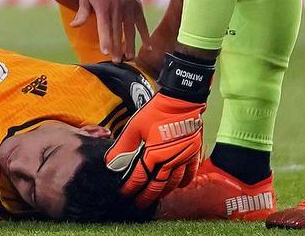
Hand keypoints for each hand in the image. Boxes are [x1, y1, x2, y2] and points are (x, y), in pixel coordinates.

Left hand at [73, 0, 149, 61]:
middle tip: (116, 61)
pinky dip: (146, 35)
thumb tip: (73, 26)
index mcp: (103, 7)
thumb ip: (82, 13)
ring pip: (130, 30)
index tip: (105, 52)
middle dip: (117, 47)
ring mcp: (129, 8)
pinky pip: (142, 23)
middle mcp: (117, 8)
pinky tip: (148, 47)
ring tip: (129, 57)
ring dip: (131, 44)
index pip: (104, 26)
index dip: (105, 39)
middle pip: (117, 31)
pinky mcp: (138, 7)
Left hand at [105, 92, 204, 208]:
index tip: (125, 194)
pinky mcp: (194, 153)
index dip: (132, 188)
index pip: (140, 177)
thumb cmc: (156, 112)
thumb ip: (123, 147)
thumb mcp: (134, 127)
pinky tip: (178, 186)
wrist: (181, 101)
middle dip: (147, 196)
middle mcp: (170, 160)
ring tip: (155, 196)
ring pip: (174, 182)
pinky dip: (183, 182)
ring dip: (163, 191)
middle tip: (139, 203)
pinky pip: (190, 173)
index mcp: (154, 154)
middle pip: (158, 185)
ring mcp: (184, 158)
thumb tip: (110, 163)